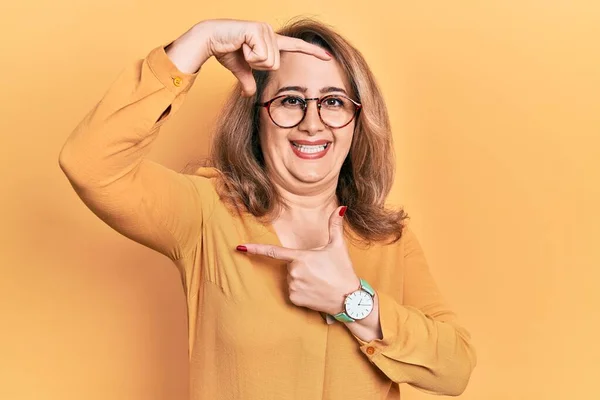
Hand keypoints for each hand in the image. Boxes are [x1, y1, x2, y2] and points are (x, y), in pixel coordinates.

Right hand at [166, 19, 330, 94]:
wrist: (209, 39)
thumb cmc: (225, 50)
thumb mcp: (241, 70)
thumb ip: (249, 81)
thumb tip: (250, 95)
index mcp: (271, 41)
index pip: (296, 46)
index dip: (313, 52)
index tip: (329, 57)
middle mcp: (271, 33)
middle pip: (275, 64)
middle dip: (258, 66)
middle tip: (244, 54)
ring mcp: (265, 30)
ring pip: (269, 61)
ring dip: (252, 60)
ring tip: (242, 48)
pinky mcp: (257, 30)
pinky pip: (260, 56)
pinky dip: (248, 55)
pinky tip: (240, 44)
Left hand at [237, 206, 358, 314]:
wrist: (349, 300)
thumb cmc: (343, 271)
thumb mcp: (338, 247)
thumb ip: (335, 226)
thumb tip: (341, 207)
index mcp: (301, 257)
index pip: (273, 251)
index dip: (255, 249)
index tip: (239, 247)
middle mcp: (294, 272)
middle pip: (290, 265)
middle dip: (301, 266)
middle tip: (320, 271)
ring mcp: (293, 287)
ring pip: (291, 279)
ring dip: (301, 279)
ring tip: (319, 282)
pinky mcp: (295, 299)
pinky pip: (293, 292)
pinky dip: (301, 291)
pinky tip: (315, 292)